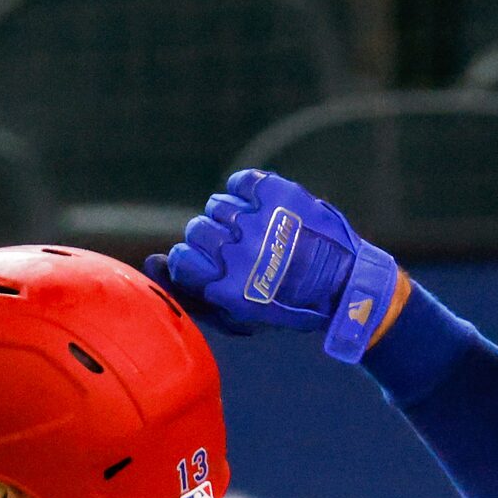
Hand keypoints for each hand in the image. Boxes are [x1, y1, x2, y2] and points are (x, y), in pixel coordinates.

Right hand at [144, 169, 400, 362]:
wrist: (344, 284)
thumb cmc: (287, 306)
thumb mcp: (238, 316)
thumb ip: (192, 294)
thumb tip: (153, 261)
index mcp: (226, 286)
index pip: (180, 258)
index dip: (191, 259)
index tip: (207, 263)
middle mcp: (238, 252)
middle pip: (197, 229)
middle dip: (211, 238)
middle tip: (235, 247)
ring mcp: (258, 220)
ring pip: (219, 205)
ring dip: (231, 216)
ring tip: (256, 230)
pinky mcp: (278, 194)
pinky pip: (241, 181)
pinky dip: (245, 190)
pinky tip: (260, 206)